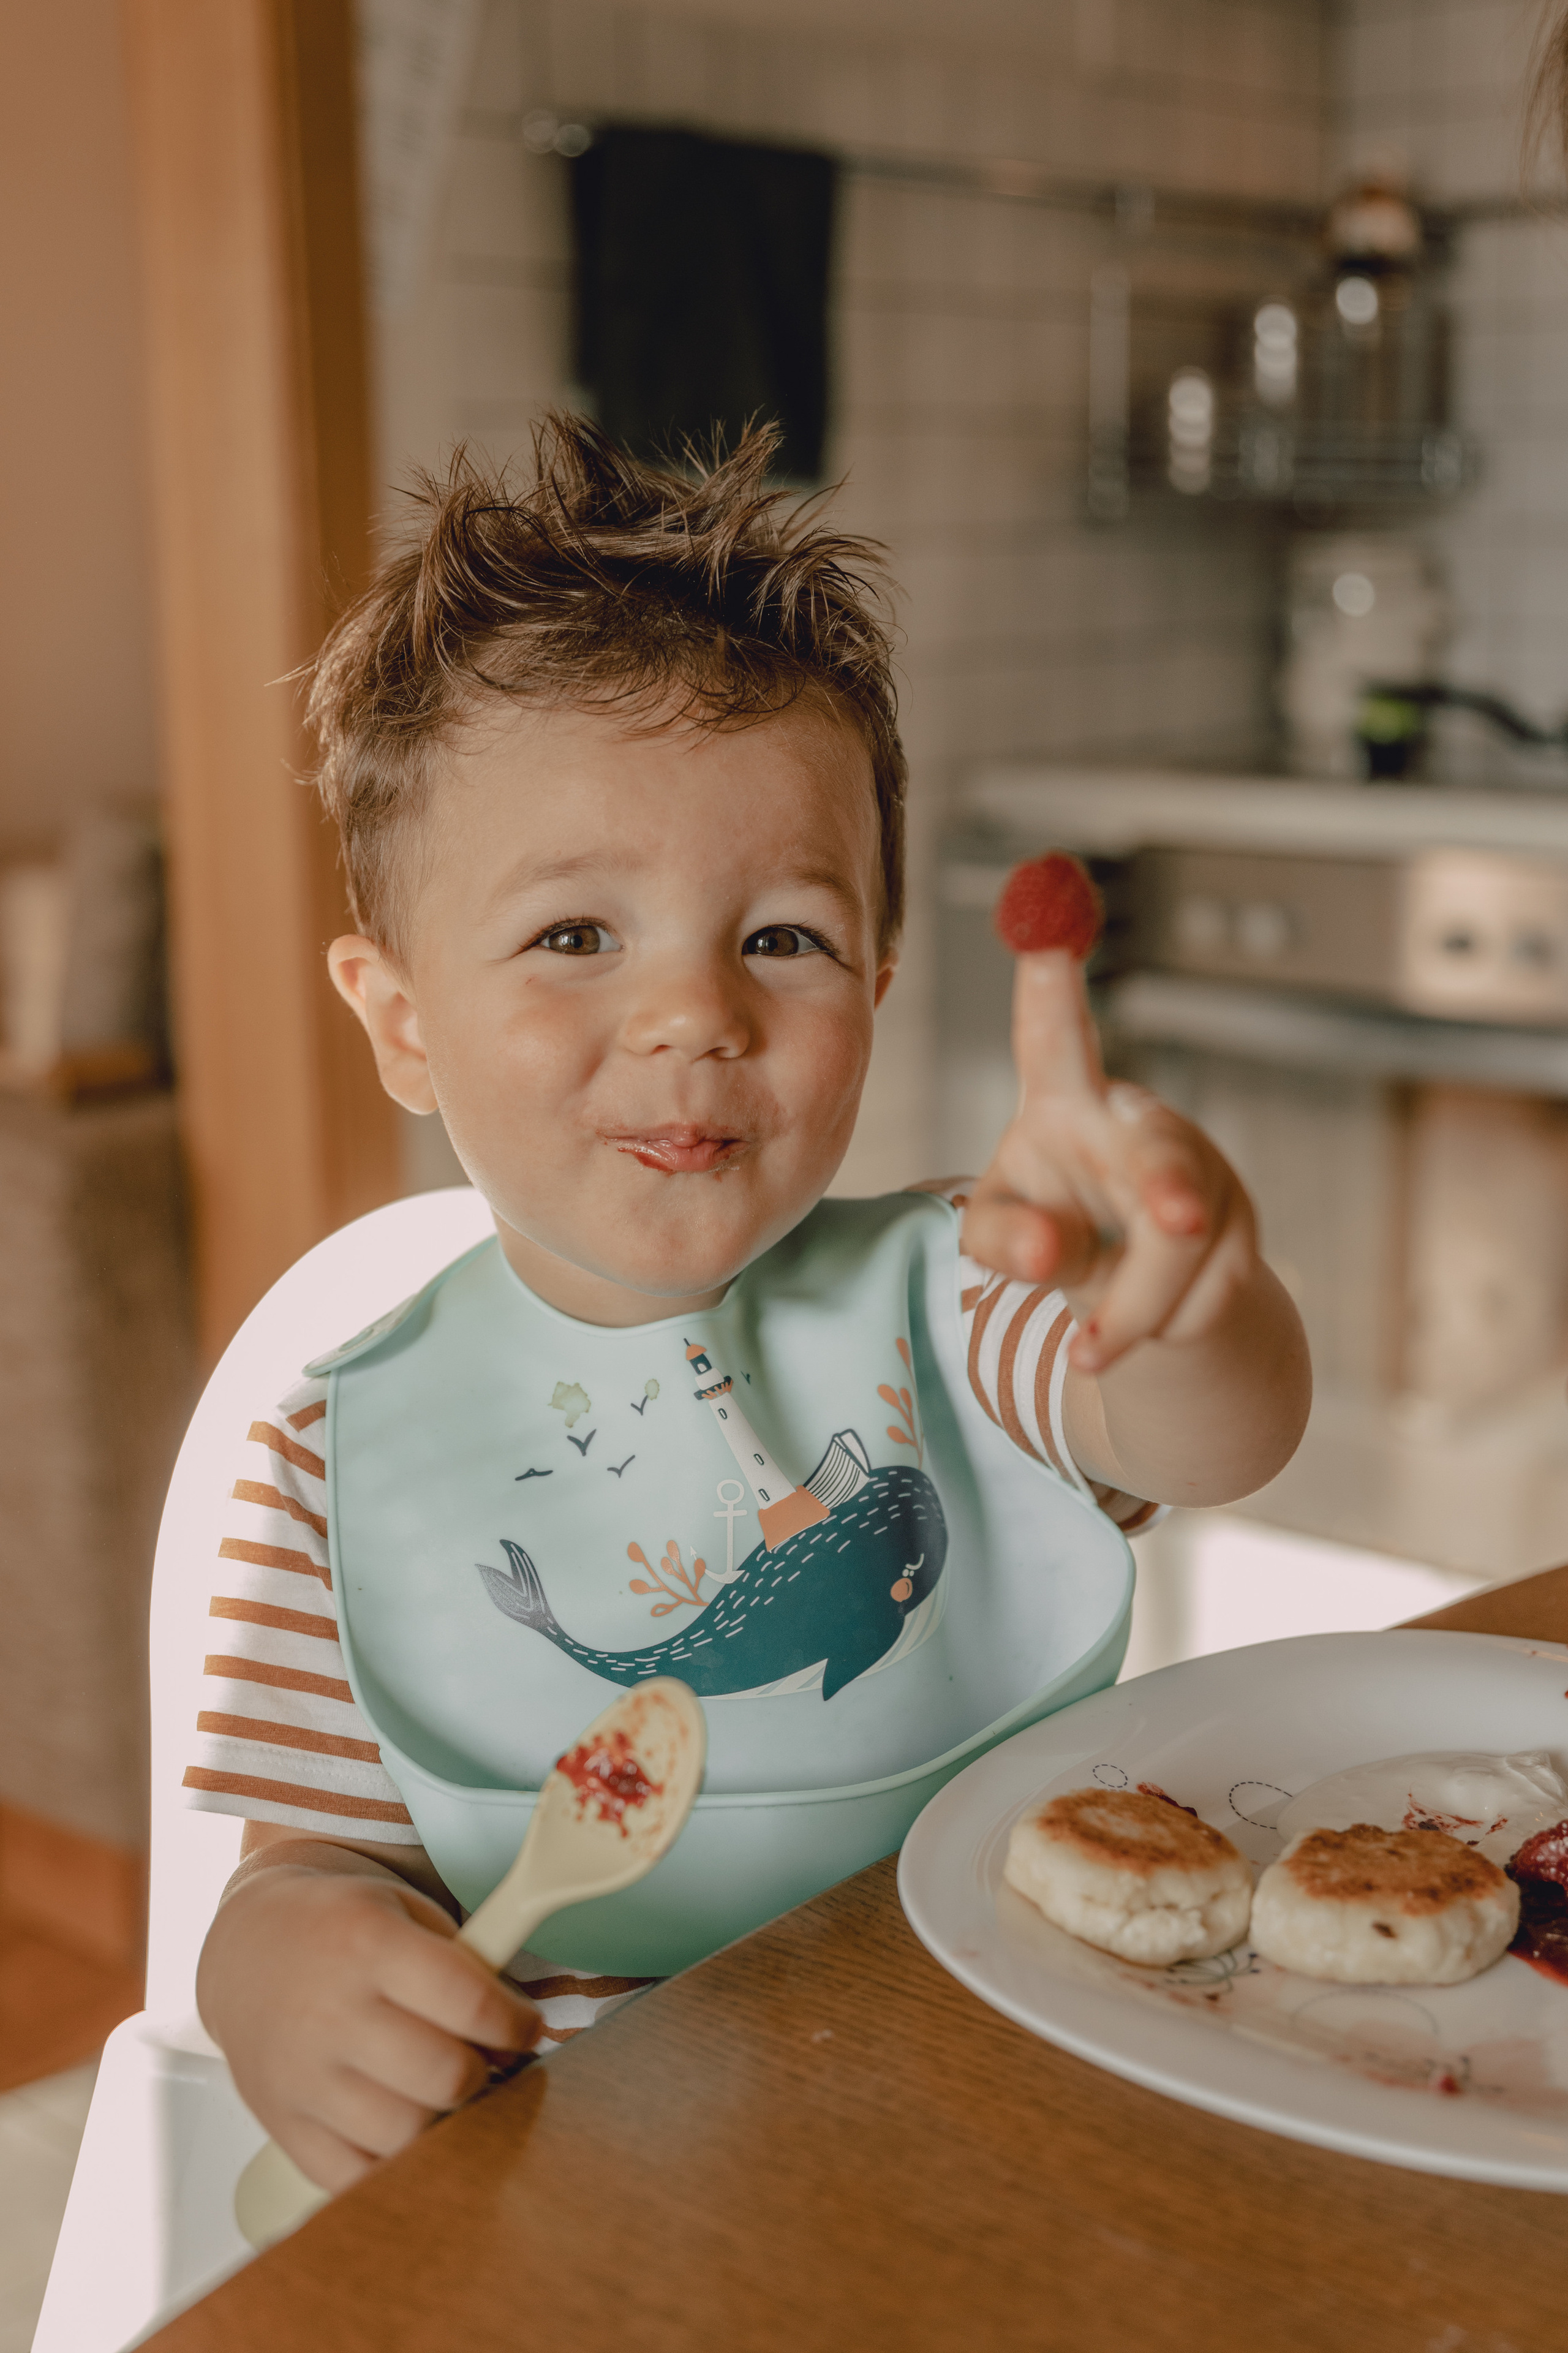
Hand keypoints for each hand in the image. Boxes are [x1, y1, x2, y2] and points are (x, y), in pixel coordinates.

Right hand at [198, 1848, 541, 2190]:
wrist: (246, 1949)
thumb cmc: (340, 1930)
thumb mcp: (405, 1911)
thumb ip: (464, 1963)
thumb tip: (519, 2034)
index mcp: (368, 1944)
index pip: (469, 2001)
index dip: (515, 2023)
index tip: (526, 2028)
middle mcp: (331, 2013)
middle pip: (444, 2077)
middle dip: (483, 2073)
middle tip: (482, 2060)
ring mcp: (302, 2078)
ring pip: (406, 2136)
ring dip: (443, 2122)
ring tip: (443, 2093)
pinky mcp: (283, 2127)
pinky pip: (354, 2180)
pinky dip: (393, 2169)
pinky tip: (405, 2132)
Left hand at [961, 951, 1258, 1373]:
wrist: (1135, 1297)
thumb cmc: (1051, 1232)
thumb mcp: (997, 1236)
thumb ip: (1002, 1240)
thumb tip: (1046, 1250)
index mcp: (1064, 1101)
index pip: (1055, 1038)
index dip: (1051, 984)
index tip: (1047, 924)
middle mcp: (1138, 1122)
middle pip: (1159, 1152)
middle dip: (1171, 1186)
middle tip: (1176, 1220)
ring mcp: (1201, 1169)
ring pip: (1180, 1248)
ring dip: (1131, 1313)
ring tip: (1089, 1348)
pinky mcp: (1242, 1225)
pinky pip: (1207, 1292)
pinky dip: (1164, 1328)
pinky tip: (1152, 1317)